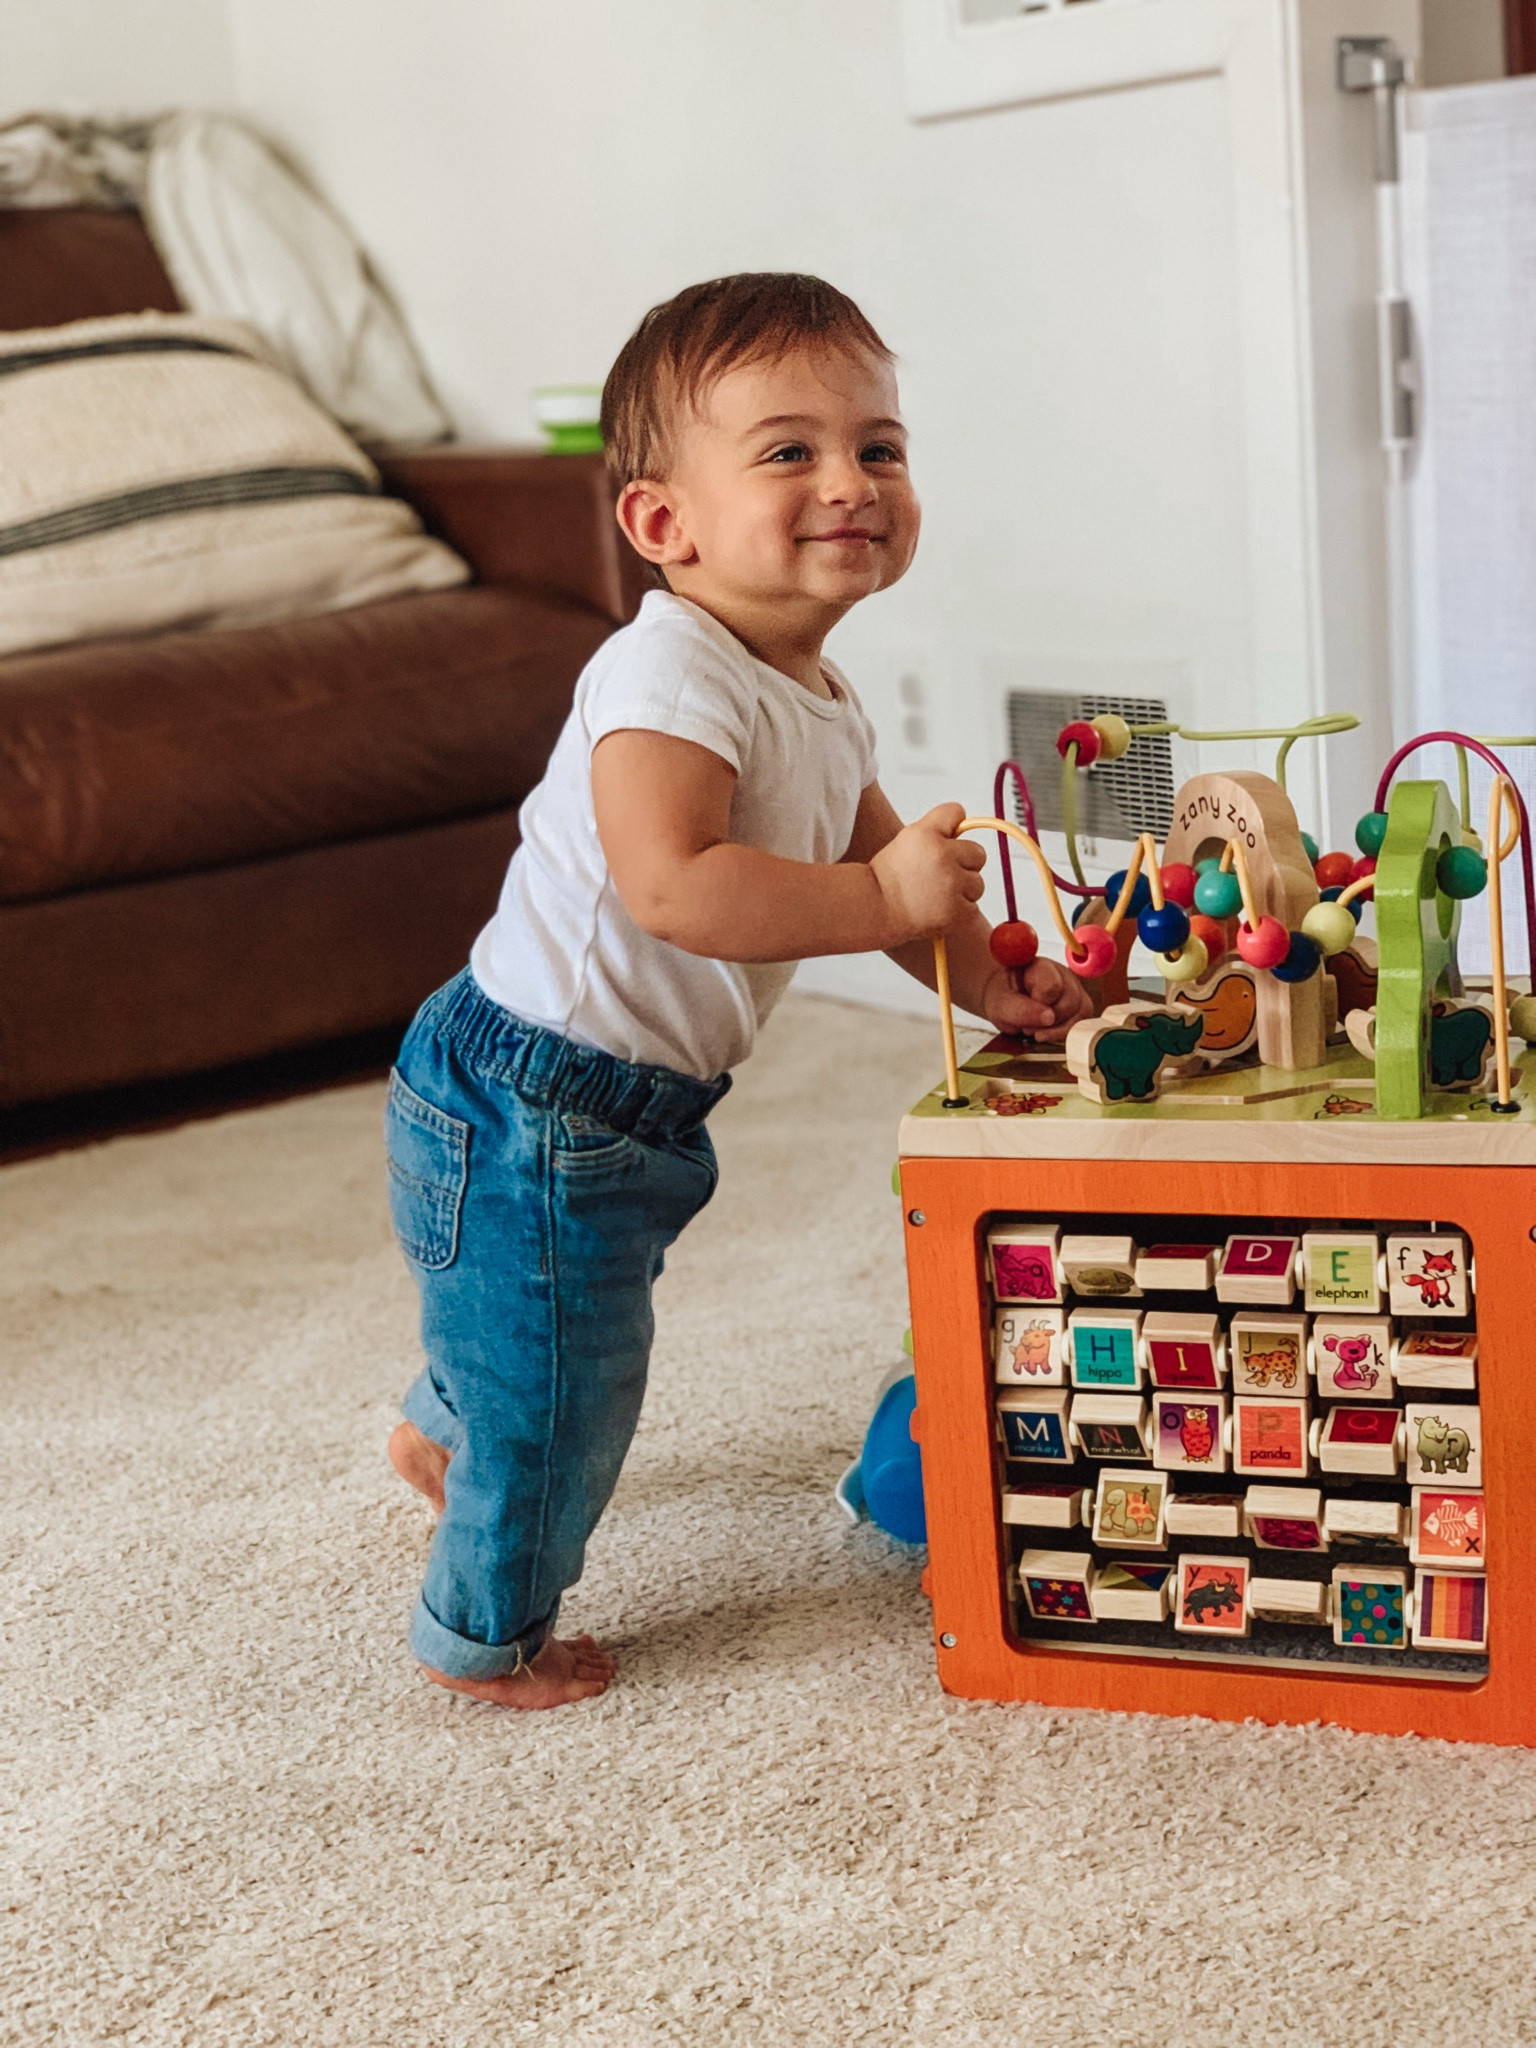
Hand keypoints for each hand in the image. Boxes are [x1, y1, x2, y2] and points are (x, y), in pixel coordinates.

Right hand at [870, 803, 985, 945]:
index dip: (949, 829)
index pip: (956, 812)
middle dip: (962, 864)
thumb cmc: (889, 877)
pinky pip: (974, 907)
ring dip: (961, 890)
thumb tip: (964, 821)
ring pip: (977, 883)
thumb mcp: (906, 839)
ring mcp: (952, 886)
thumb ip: (937, 826)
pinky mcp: (958, 912)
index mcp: (926, 834)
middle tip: (936, 876)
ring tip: (934, 895)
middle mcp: (942, 857)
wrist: (874, 911)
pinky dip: (960, 911)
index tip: (939, 841)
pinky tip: (939, 910)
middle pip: (978, 853)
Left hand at [981, 953, 1096, 1043]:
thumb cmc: (1002, 998)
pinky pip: (1082, 1023)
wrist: (1006, 1001)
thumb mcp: (999, 1004)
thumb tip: (1049, 1018)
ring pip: (1081, 1013)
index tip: (1022, 1008)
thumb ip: (1019, 1009)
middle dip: (1047, 1021)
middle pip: (1070, 1001)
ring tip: (1035, 1031)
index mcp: (1039, 966)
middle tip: (1026, 1027)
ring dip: (1057, 1030)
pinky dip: (1064, 1034)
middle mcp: (1062, 974)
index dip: (1039, 1004)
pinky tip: (1047, 1034)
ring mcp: (1075, 989)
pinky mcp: (1080, 1006)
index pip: (1051, 986)